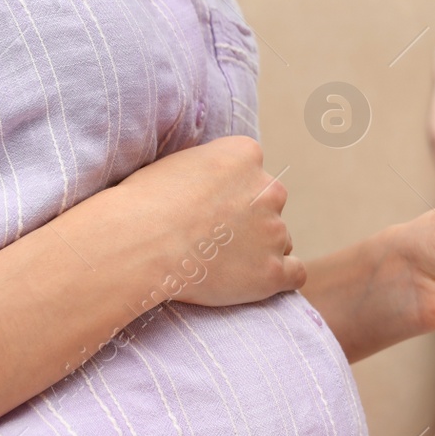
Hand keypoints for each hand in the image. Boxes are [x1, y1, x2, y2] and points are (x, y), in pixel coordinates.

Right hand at [108, 135, 304, 308]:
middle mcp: (268, 189)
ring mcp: (273, 232)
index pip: (253, 171)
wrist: (139, 243)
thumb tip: (213, 182)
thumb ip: (209, 170)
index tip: (211, 207)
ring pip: (280, 240)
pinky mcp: (272, 271)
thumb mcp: (176, 164)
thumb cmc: (144, 203)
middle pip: (270, 205)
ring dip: (259, 250)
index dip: (232, 192)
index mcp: (245, 155)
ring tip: (220, 263)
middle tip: (214, 238)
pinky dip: (281, 277)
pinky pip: (295, 273)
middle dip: (250, 219)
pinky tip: (259, 281)